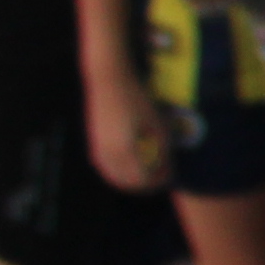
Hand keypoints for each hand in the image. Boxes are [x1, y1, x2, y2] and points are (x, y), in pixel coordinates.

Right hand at [87, 81, 174, 196]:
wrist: (108, 80)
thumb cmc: (137, 99)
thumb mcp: (157, 124)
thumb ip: (162, 150)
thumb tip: (167, 170)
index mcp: (126, 148)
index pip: (144, 178)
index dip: (159, 181)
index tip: (171, 176)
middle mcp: (108, 152)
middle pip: (129, 183)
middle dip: (147, 184)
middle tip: (161, 178)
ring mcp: (98, 149)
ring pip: (115, 178)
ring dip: (132, 181)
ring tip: (149, 174)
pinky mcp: (93, 144)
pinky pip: (106, 168)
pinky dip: (119, 174)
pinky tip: (132, 168)